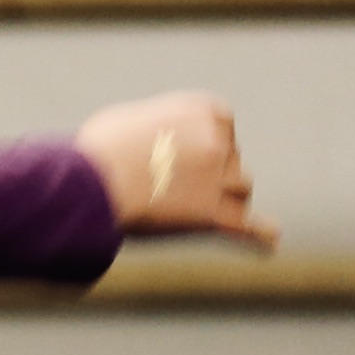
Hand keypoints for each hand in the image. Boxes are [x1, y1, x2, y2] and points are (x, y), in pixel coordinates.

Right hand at [78, 93, 273, 250]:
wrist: (85, 183)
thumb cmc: (94, 153)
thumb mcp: (129, 122)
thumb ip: (159, 132)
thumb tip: (157, 150)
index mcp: (204, 110)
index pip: (222, 131)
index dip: (201, 149)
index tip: (177, 161)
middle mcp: (218, 140)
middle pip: (232, 162)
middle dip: (211, 176)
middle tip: (169, 190)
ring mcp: (220, 178)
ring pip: (239, 192)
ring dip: (222, 201)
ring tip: (185, 212)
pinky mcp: (213, 215)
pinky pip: (247, 227)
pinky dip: (259, 235)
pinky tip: (268, 244)